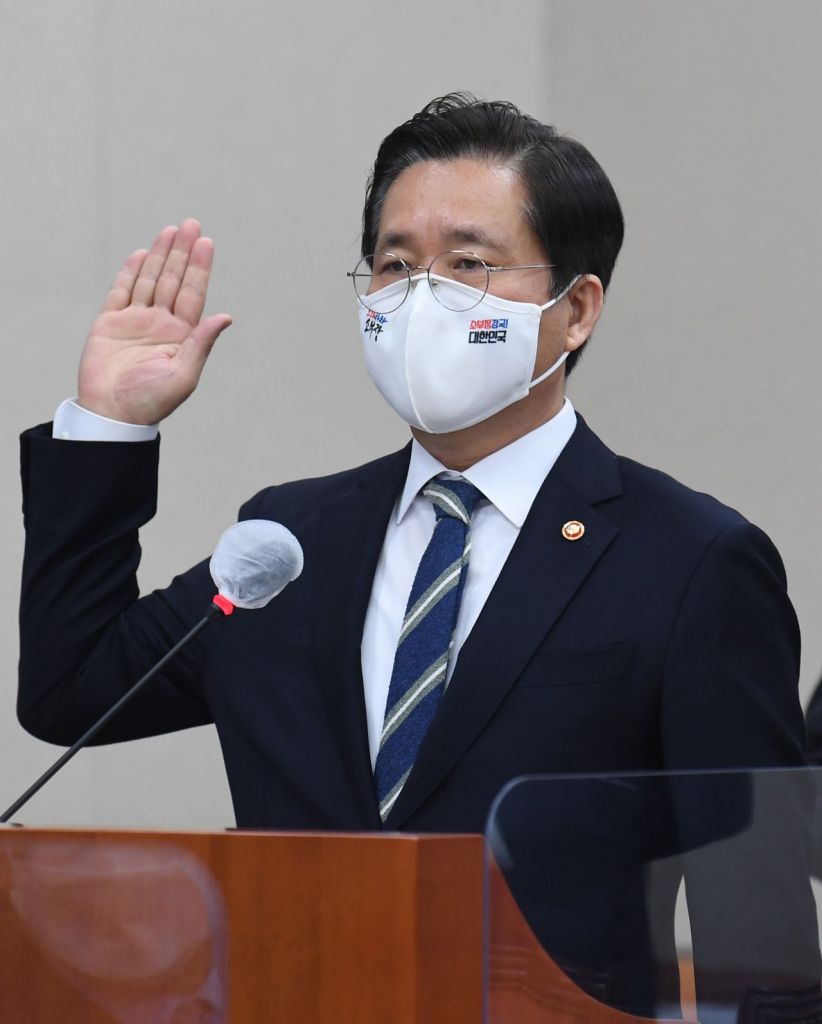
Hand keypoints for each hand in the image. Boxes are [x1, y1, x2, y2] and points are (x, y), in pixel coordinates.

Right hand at [78, 219, 232, 424]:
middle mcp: (160, 324)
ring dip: (160, 256)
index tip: (206, 243)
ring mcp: (135, 321)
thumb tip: (225, 317)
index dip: (200, 268)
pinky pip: (122, 292)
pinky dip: (131, 272)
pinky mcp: (110, 323)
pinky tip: (143, 254)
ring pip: (149, 280)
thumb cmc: (151, 401)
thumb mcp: (184, 375)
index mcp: (181, 336)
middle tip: (191, 225)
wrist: (112, 415)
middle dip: (182, 253)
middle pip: (173, 280)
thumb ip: (201, 343)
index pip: (193, 294)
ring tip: (171, 230)